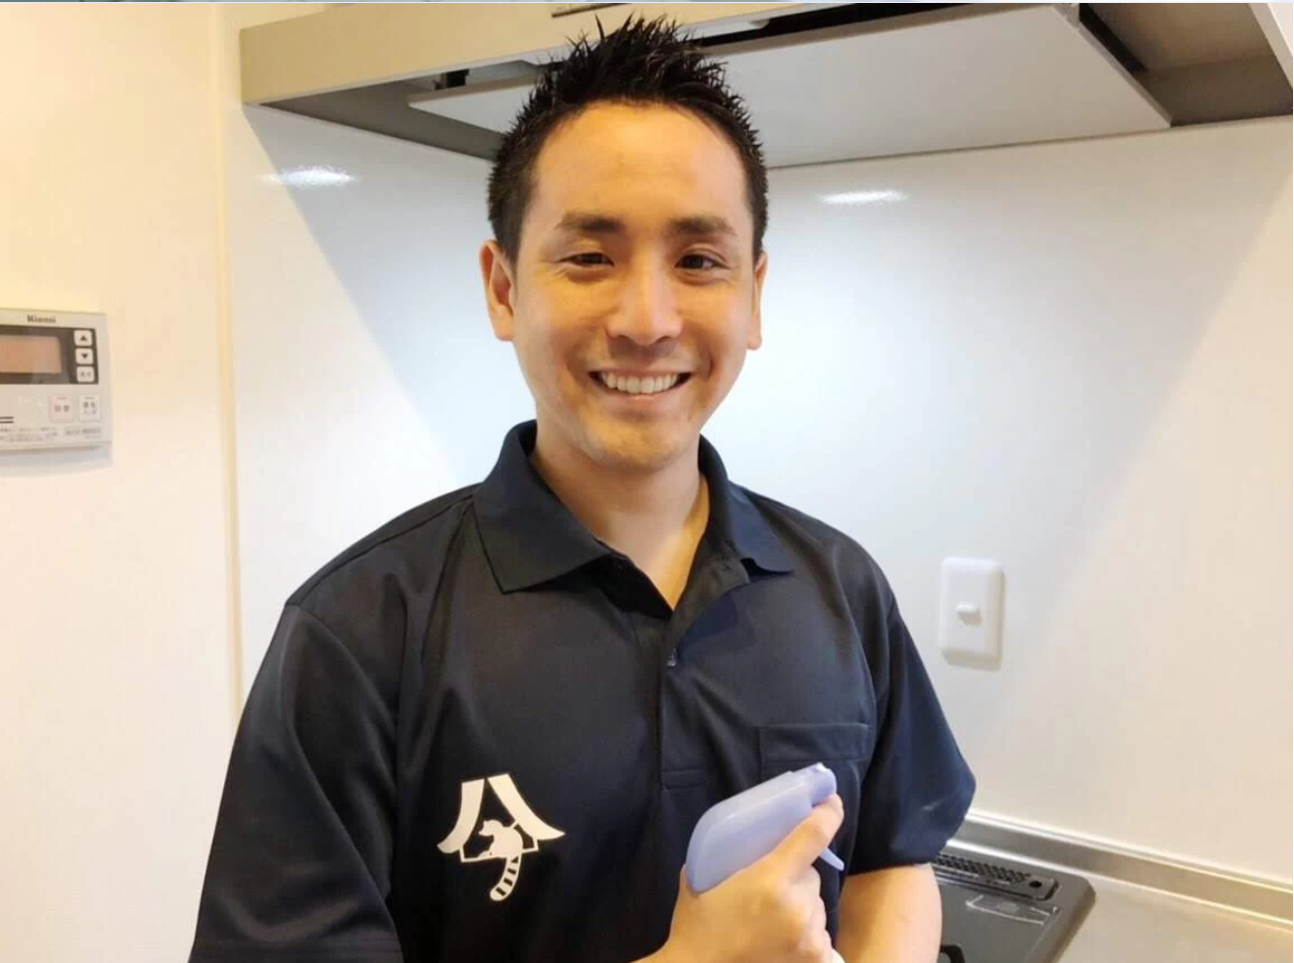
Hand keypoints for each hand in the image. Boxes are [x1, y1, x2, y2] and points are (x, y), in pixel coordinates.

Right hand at [656, 793, 844, 962]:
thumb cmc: (696, 930)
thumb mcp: (698, 884)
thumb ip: (721, 858)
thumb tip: (734, 839)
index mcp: (769, 880)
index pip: (812, 835)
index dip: (828, 814)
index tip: (832, 802)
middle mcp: (796, 906)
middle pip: (811, 875)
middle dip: (796, 877)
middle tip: (769, 890)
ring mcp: (809, 936)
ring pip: (817, 904)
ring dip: (802, 906)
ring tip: (772, 922)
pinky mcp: (815, 960)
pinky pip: (820, 934)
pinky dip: (807, 934)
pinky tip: (784, 942)